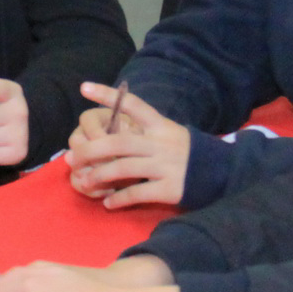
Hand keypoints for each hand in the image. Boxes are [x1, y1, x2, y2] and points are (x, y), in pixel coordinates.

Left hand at [67, 84, 193, 207]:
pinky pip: (137, 193)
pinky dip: (119, 199)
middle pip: (118, 141)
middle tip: (71, 158)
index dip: (108, 96)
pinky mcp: (170, 188)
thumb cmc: (188, 153)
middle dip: (90, 150)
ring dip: (98, 176)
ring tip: (84, 183)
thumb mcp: (170, 133)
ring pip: (123, 167)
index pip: (133, 105)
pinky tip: (108, 203)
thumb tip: (110, 134)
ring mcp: (166, 166)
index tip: (83, 88)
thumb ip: (145, 132)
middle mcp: (161, 143)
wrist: (222, 174)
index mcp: (160, 125)